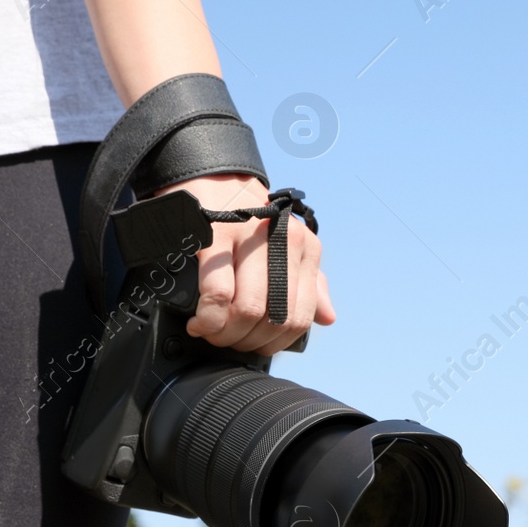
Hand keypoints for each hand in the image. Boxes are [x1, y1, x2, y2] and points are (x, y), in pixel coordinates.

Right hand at [154, 173, 335, 354]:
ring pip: (248, 309)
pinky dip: (208, 319)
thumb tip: (328, 317)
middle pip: (273, 317)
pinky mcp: (215, 236)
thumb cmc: (248, 220)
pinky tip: (200, 322)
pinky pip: (217, 294)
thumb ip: (309, 284)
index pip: (300, 315)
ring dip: (225, 333)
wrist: (214, 180)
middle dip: (247, 341)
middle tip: (228, 341)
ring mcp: (249, 237)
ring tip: (212, 332)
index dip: (274, 342)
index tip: (253, 346)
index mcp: (304, 248)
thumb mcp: (286, 248)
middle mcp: (282, 241)